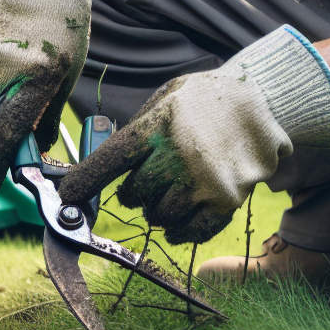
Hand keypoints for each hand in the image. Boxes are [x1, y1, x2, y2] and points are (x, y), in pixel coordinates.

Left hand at [57, 26, 329, 243]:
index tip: (66, 196)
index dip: (84, 182)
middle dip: (134, 193)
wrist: (263, 100)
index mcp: (159, 125)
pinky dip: (179, 231)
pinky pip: (191, 232)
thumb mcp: (167, 97)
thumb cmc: (205, 98)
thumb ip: (138, 128)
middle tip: (145, 182)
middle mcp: (179, 156)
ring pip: (160, 216)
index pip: (110, 161)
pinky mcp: (227, 201)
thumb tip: (102, 163)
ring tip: (171, 191)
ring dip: (159, 210)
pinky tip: (178, 221)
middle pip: (135, 195)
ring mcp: (204, 182)